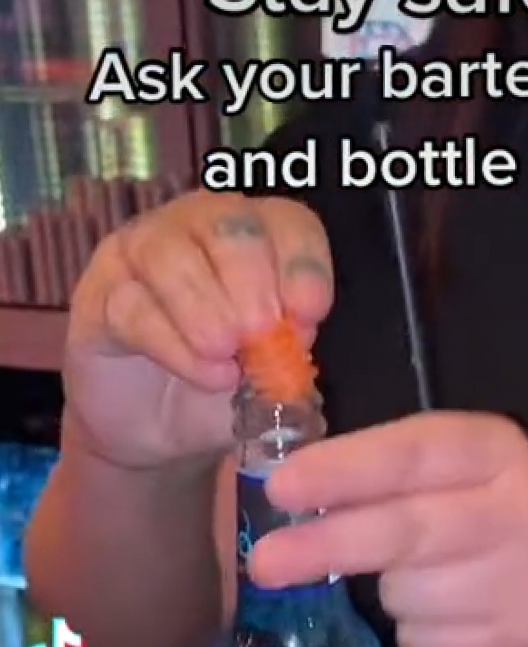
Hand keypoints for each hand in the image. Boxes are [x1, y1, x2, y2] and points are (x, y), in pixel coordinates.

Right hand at [63, 191, 333, 470]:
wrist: (159, 424)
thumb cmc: (228, 380)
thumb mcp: (274, 371)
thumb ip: (291, 354)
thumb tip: (299, 343)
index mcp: (260, 235)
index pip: (288, 222)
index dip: (302, 264)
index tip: (309, 313)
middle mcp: (199, 228)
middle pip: (227, 226)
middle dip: (251, 281)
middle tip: (261, 334)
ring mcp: (141, 252)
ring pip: (169, 254)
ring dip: (205, 308)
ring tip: (227, 355)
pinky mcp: (98, 293)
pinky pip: (131, 305)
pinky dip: (173, 345)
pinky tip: (206, 376)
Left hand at [245, 412, 527, 646]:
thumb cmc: (501, 509)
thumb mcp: (462, 465)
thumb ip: (390, 468)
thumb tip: (285, 494)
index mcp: (498, 454)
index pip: (415, 454)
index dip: (345, 470)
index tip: (281, 487)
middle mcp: (517, 514)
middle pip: (409, 531)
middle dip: (330, 544)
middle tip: (266, 561)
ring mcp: (518, 587)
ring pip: (406, 594)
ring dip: (391, 589)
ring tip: (430, 575)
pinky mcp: (508, 646)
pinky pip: (421, 641)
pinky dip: (417, 630)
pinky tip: (452, 613)